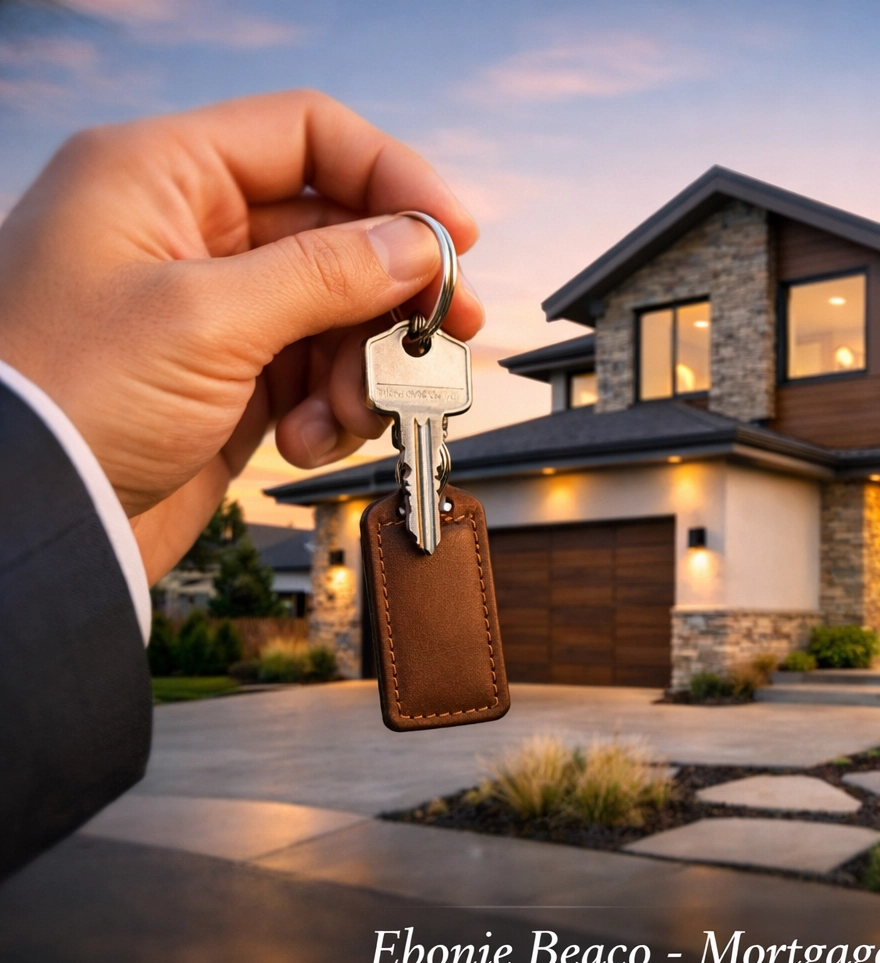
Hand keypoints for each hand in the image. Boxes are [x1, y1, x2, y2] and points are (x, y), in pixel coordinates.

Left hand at [0, 90, 482, 581]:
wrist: (22, 525)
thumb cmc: (60, 399)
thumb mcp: (206, 320)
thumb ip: (327, 273)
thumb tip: (420, 247)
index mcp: (160, 177)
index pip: (306, 137)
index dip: (391, 177)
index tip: (453, 238)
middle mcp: (185, 232)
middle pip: (337, 231)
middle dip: (394, 291)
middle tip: (447, 332)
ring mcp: (209, 310)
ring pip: (338, 311)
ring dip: (364, 365)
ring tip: (350, 412)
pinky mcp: (226, 380)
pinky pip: (317, 374)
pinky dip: (332, 409)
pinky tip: (308, 439)